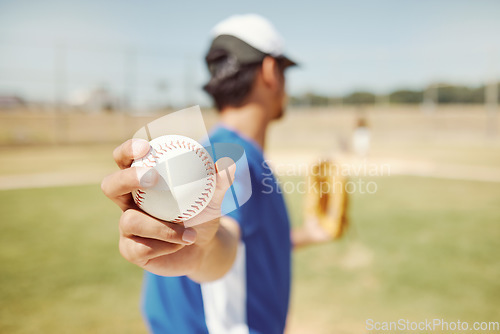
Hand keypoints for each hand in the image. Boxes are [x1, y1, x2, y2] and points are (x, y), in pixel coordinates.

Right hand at [101, 138, 235, 276]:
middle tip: (153, 178)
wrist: (204, 248)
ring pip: (130, 221)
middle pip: (110, 185)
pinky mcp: (130, 250)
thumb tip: (227, 164)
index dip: (127, 151)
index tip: (146, 147)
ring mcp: (127, 227)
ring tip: (188, 231)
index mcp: (143, 182)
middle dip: (127, 178)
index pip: (124, 160)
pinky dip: (164, 245)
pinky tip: (182, 244)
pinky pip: (139, 247)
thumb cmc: (202, 214)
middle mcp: (129, 202)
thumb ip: (219, 181)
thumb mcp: (213, 197)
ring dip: (161, 227)